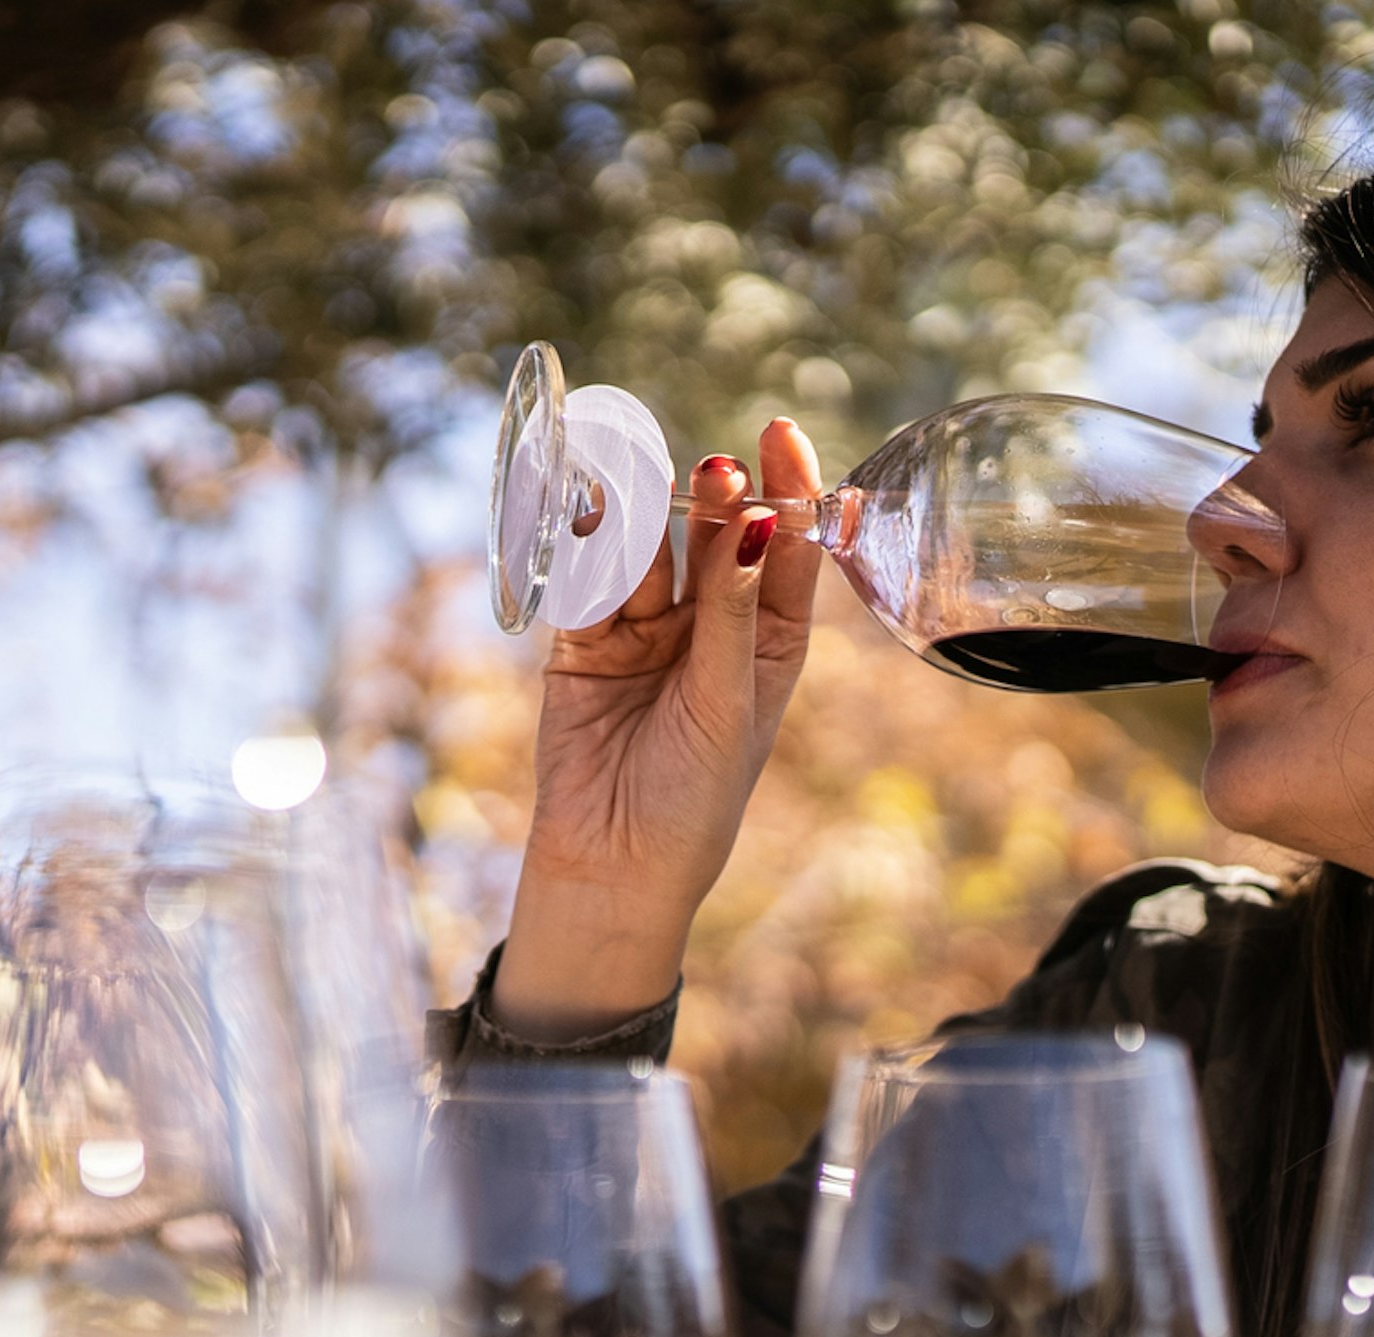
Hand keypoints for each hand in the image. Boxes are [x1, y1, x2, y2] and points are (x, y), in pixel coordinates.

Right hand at [492, 417, 825, 1039]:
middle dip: (715, 501)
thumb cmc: (693, 800)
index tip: (779, 434)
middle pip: (716, 538)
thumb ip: (733, 612)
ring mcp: (646, 632)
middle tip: (713, 473)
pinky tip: (590, 521)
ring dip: (647, 520)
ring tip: (644, 489)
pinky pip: (588, 584)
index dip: (789, 488)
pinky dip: (588, 552)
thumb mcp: (728, 703)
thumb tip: (757, 523)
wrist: (612, 866)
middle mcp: (711, 626)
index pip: (788, 548)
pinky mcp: (584, 644)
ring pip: (649, 553)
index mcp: (770, 642)